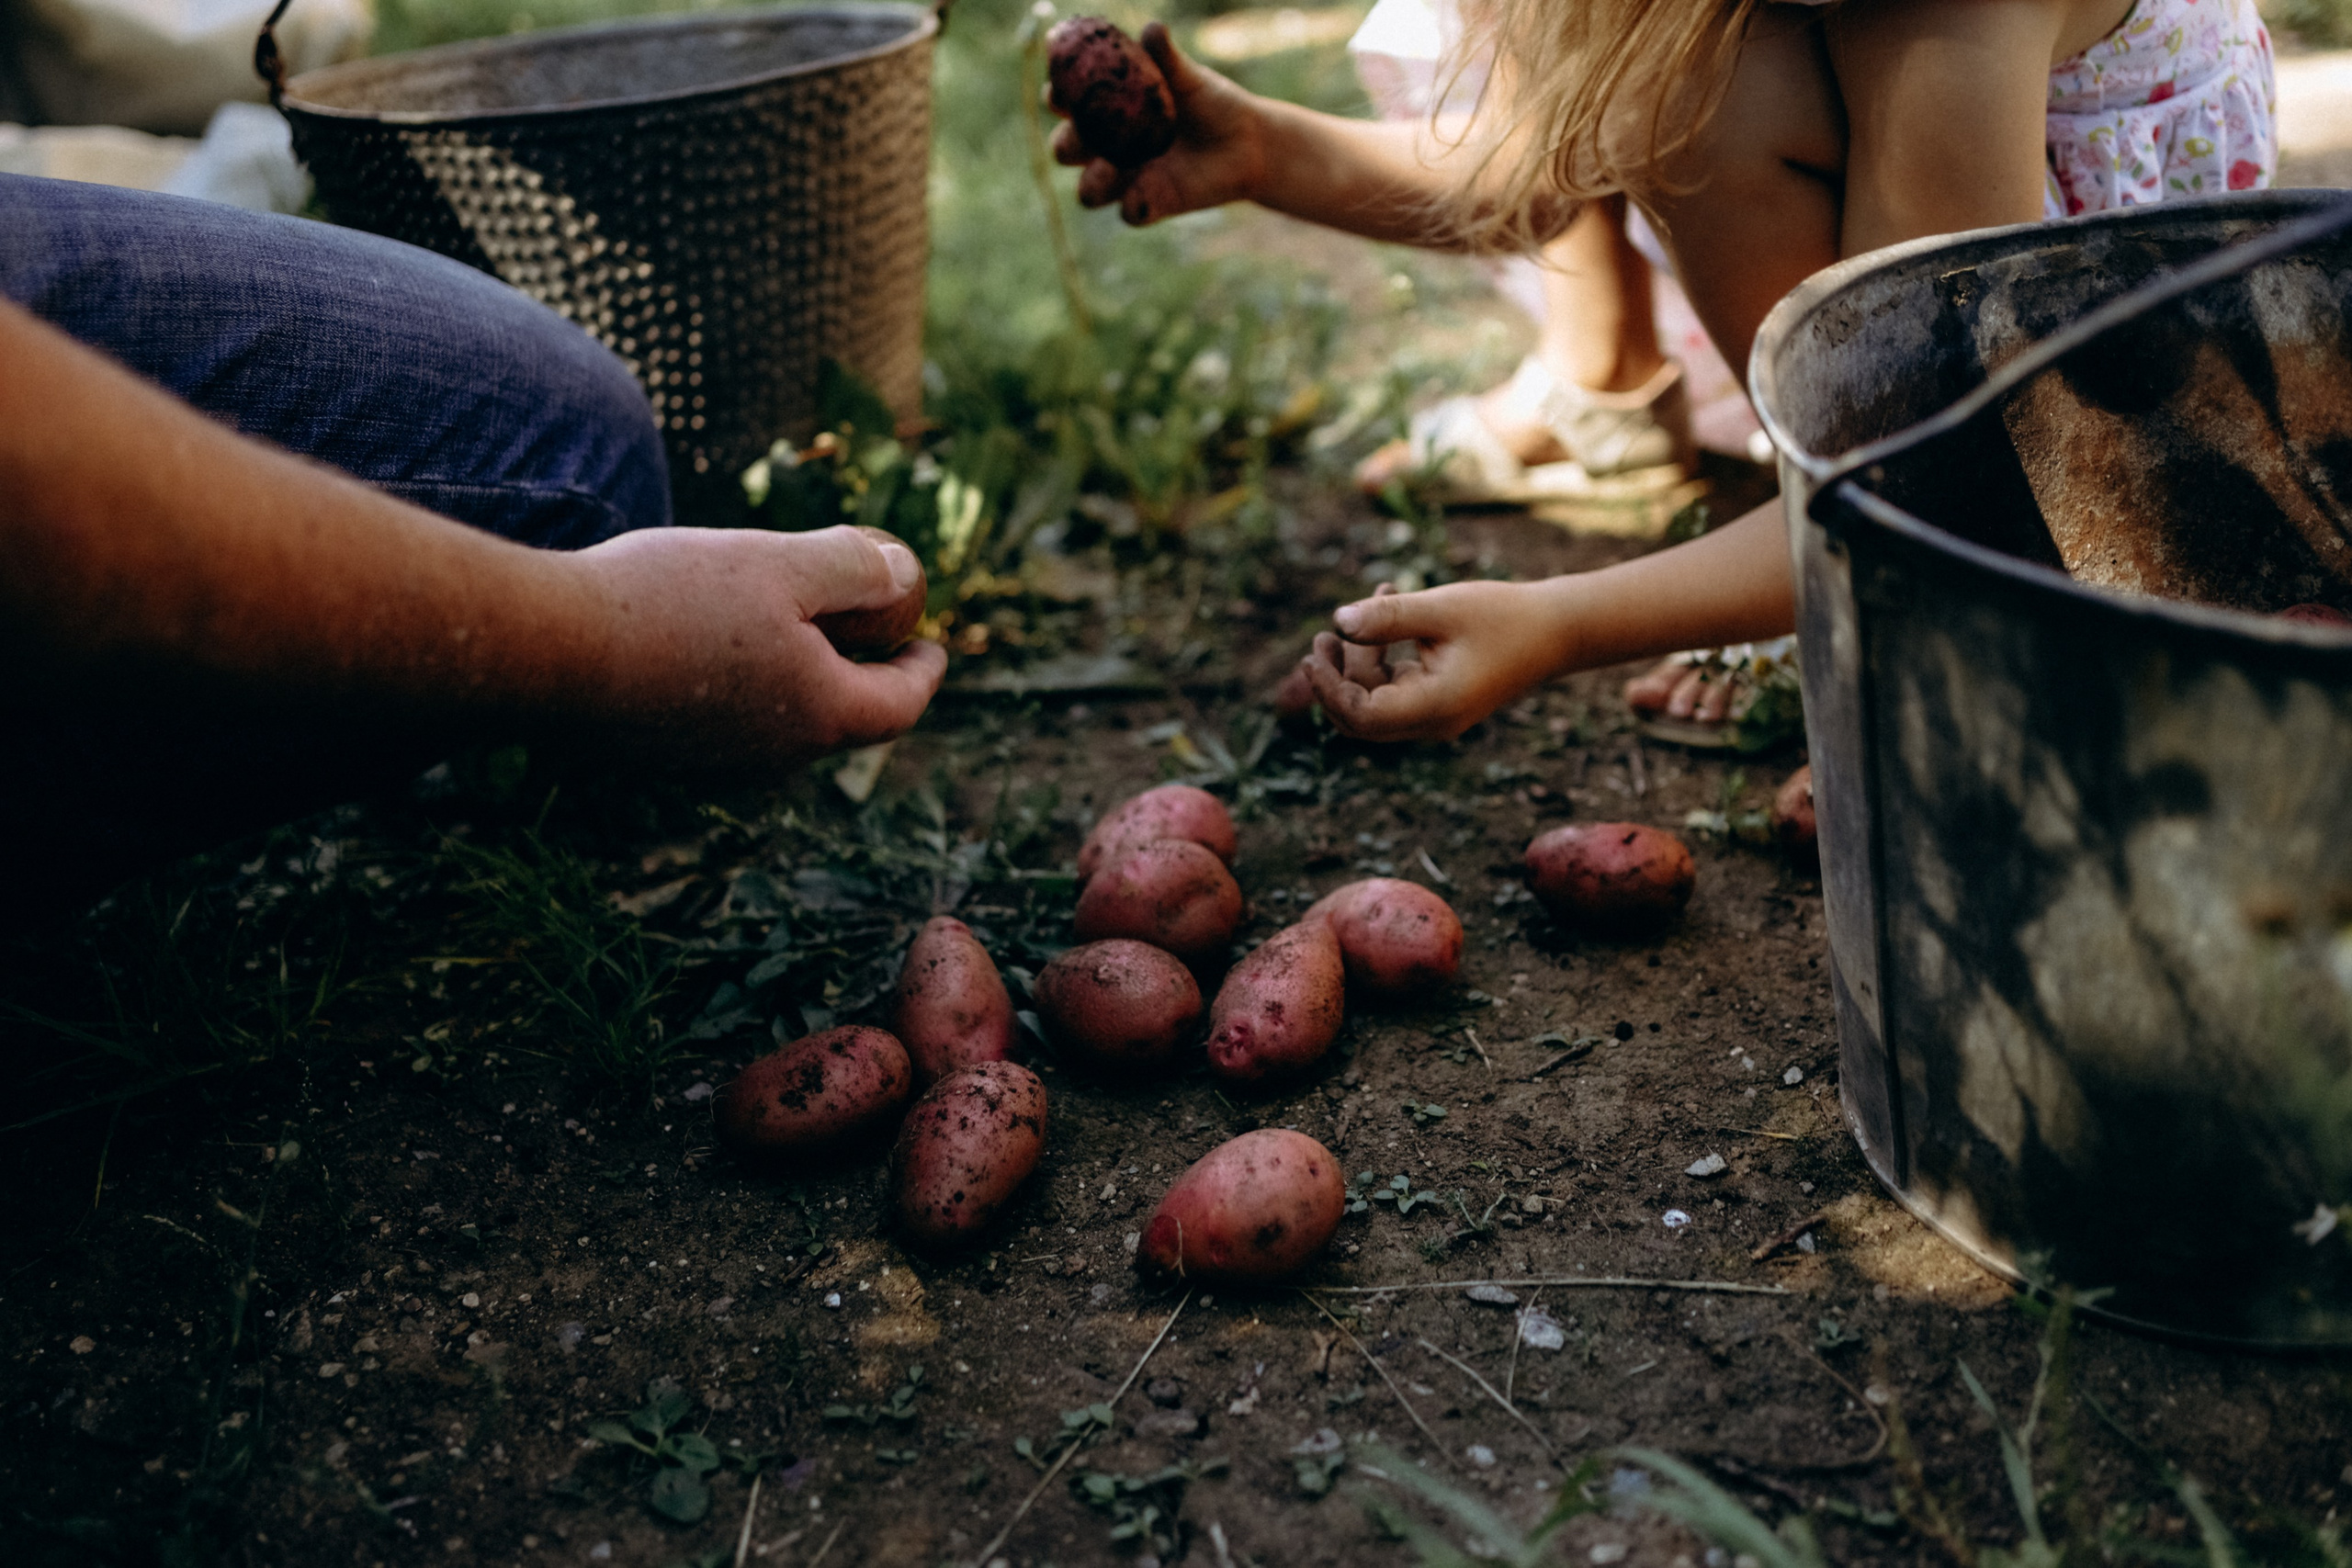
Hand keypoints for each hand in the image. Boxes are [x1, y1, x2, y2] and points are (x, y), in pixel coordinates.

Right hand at [577, 524, 945, 770]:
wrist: (543, 654)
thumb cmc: (667, 601)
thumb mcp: (777, 563)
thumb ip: (854, 570)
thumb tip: (906, 578)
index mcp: (820, 714)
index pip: (899, 705)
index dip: (923, 671)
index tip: (932, 646)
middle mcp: (772, 759)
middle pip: (840, 717)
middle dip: (859, 671)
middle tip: (861, 627)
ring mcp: (711, 768)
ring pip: (778, 723)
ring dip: (792, 678)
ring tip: (781, 626)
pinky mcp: (657, 762)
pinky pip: (719, 726)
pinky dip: (736, 687)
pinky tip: (701, 641)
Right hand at [1051, 22, 1269, 225]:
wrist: (1247, 142)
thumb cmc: (1209, 102)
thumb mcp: (1188, 77)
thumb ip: (1165, 57)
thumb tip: (1152, 29)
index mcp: (1106, 108)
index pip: (1066, 103)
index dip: (1056, 97)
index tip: (1060, 92)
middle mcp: (1106, 146)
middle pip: (1066, 150)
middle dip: (1066, 145)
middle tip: (1084, 135)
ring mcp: (1126, 178)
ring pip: (1089, 190)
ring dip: (1092, 184)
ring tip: (1111, 170)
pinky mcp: (1151, 203)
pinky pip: (1130, 213)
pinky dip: (1133, 208)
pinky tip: (1143, 197)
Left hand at [1300, 580, 1571, 742]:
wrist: (1557, 630)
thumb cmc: (1504, 615)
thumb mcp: (1442, 608)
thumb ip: (1388, 617)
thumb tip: (1338, 621)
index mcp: (1435, 707)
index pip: (1362, 717)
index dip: (1329, 690)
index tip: (1314, 653)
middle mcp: (1433, 722)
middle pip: (1361, 718)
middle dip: (1336, 678)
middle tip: (1321, 636)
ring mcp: (1436, 715)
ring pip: (1375, 701)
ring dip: (1360, 658)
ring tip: (1369, 601)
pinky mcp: (1439, 701)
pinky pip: (1394, 689)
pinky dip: (1383, 656)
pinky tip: (1388, 606)